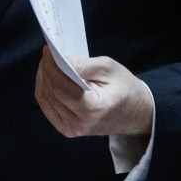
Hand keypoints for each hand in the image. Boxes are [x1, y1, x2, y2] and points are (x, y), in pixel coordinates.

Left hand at [34, 46, 153, 137]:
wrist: (136, 114)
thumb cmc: (125, 88)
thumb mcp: (109, 69)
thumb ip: (83, 65)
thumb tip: (59, 58)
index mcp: (92, 109)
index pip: (60, 87)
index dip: (50, 67)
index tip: (48, 50)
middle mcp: (79, 123)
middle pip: (50, 92)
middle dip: (46, 70)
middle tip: (49, 54)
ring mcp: (71, 129)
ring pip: (45, 99)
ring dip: (44, 78)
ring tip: (51, 64)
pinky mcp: (67, 130)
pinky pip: (47, 107)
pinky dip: (46, 90)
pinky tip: (52, 78)